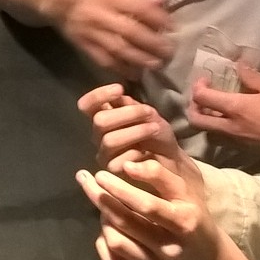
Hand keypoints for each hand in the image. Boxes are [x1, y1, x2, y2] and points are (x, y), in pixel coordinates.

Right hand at [57, 0, 171, 78]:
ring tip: (156, 65)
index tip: (173, 27)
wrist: (59, 4)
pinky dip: (121, 68)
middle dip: (152, 43)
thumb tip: (163, 2)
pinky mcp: (85, 47)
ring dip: (139, 59)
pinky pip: (105, 61)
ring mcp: (91, 33)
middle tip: (169, 52)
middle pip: (130, 31)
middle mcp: (100, 15)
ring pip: (118, 49)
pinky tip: (135, 73)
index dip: (157, 18)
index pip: (138, 8)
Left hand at [77, 158, 219, 259]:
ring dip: (103, 219)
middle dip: (102, 198)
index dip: (120, 188)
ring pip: (116, 242)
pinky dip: (103, 243)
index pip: (147, 205)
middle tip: (87, 180)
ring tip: (103, 203)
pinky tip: (105, 228)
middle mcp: (169, 248)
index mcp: (183, 222)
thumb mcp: (187, 192)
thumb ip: (161, 175)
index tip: (101, 174)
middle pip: (126, 222)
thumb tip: (126, 165)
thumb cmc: (194, 217)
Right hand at [78, 84, 199, 186]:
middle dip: (127, 114)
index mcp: (104, 118)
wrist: (172, 160)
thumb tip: (119, 95)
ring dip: (135, 131)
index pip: (86, 105)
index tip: (120, 88)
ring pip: (109, 140)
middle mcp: (99, 135)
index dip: (98, 95)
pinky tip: (148, 153)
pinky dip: (136, 153)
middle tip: (148, 112)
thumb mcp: (148, 115)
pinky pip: (118, 161)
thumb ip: (132, 106)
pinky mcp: (112, 171)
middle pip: (99, 121)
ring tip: (155, 128)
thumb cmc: (157, 135)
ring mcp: (104, 154)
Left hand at [187, 66, 259, 156]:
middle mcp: (230, 126)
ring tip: (215, 110)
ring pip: (209, 132)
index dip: (198, 87)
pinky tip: (232, 121)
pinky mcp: (245, 150)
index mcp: (234, 108)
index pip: (202, 98)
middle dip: (192, 107)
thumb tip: (238, 65)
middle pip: (196, 120)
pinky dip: (220, 129)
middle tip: (202, 97)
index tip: (206, 80)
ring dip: (206, 120)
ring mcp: (236, 141)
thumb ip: (251, 76)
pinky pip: (223, 140)